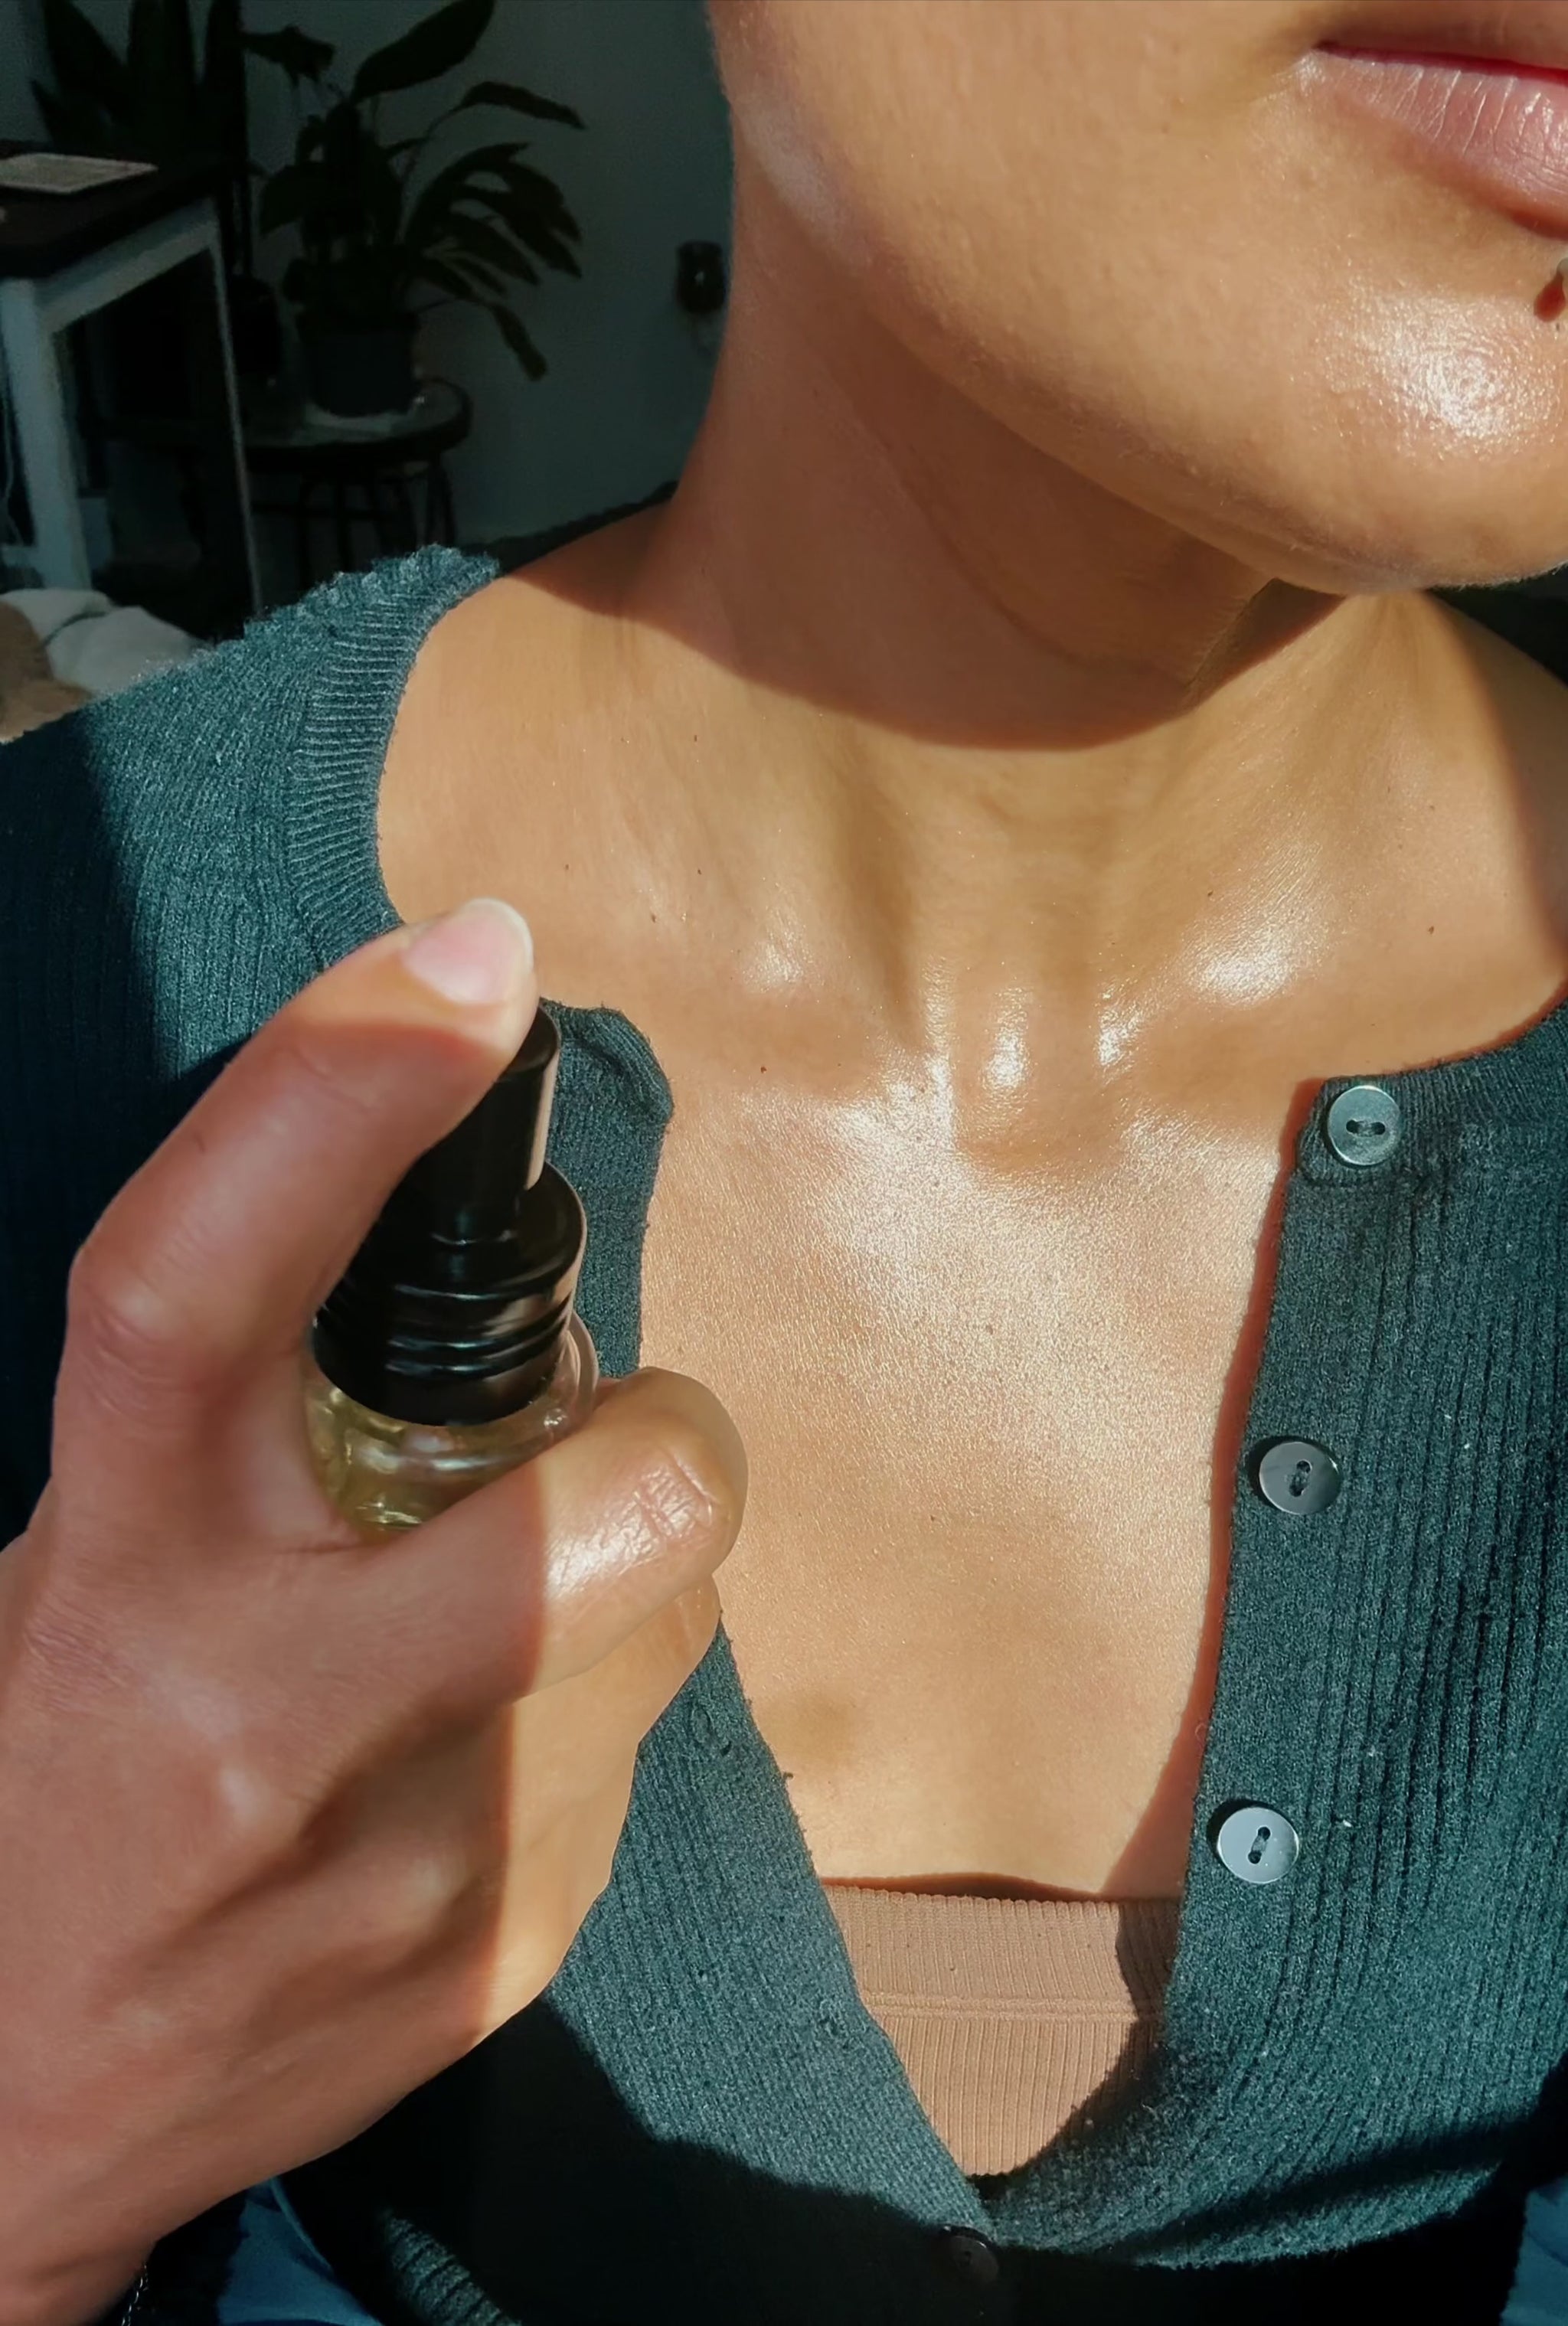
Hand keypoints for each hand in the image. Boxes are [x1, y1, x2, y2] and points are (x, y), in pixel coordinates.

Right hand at [0, 900, 743, 2325]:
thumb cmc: (35, 1779)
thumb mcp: (68, 1565)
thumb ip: (223, 1425)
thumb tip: (426, 1231)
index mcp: (106, 1563)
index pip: (199, 1281)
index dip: (336, 1091)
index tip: (470, 961)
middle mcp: (250, 1713)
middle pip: (583, 1511)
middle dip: (664, 1430)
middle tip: (622, 1420)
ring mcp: (393, 1865)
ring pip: (660, 1632)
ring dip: (638, 1568)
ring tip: (526, 1593)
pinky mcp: (488, 1970)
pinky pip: (634, 1766)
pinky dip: (598, 1709)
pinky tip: (488, 1745)